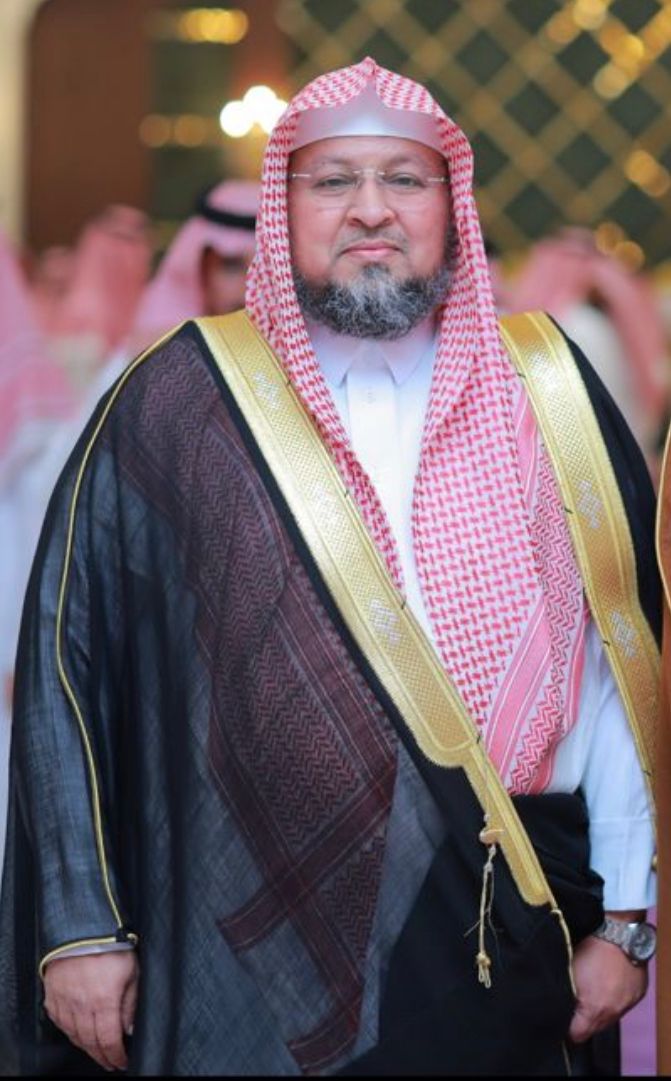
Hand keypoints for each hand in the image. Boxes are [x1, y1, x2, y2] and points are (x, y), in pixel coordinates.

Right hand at [43, 951, 138, 1070]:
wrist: (82, 928)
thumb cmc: (110, 946)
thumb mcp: (131, 972)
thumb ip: (131, 1003)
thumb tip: (130, 1028)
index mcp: (104, 1001)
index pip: (109, 1040)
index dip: (116, 1055)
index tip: (121, 1061)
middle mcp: (82, 1006)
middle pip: (91, 1043)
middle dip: (102, 1056)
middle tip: (110, 1062)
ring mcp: (65, 1002)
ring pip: (74, 1036)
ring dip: (87, 1047)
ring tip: (97, 1051)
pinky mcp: (53, 996)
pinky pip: (61, 1023)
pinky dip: (70, 1032)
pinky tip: (78, 1034)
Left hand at [568, 934, 646, 1043]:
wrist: (616, 931)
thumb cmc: (589, 947)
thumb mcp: (568, 971)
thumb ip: (562, 994)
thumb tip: (555, 1006)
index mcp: (593, 1009)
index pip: (576, 1034)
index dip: (566, 1026)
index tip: (561, 1017)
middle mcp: (612, 1012)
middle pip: (593, 1028)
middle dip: (583, 1018)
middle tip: (575, 999)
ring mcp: (627, 1004)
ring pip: (608, 1017)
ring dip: (599, 1008)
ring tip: (592, 987)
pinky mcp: (637, 994)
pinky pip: (622, 1004)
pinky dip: (613, 998)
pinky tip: (606, 982)